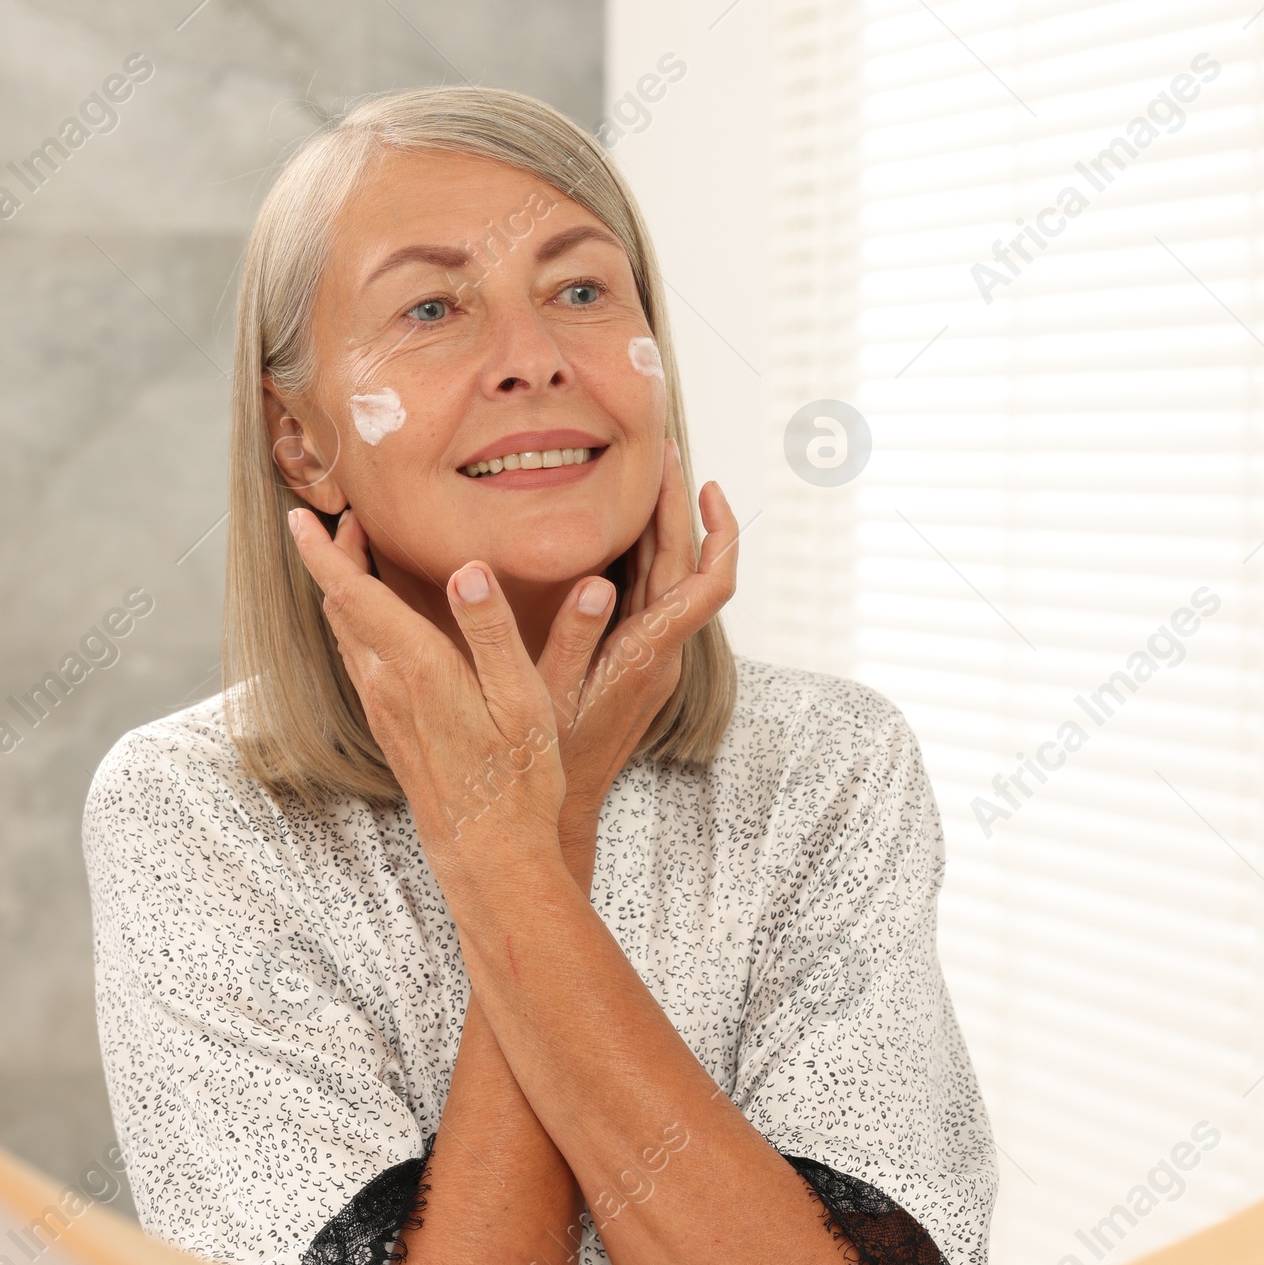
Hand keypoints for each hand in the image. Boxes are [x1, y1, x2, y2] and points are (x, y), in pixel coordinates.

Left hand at [290, 507, 566, 881]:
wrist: (490, 853)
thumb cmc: (517, 778)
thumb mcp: (523, 699)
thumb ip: (493, 631)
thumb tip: (467, 570)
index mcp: (417, 667)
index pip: (352, 593)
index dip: (321, 550)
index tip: (299, 514)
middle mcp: (387, 686)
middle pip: (341, 607)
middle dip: (335, 558)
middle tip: (345, 518)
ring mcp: (383, 710)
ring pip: (345, 636)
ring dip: (344, 591)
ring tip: (357, 558)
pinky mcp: (390, 729)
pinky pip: (359, 661)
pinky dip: (356, 625)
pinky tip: (379, 624)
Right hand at [535, 443, 739, 838]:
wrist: (557, 814)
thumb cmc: (547, 761)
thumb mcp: (546, 697)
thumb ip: (572, 639)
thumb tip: (596, 583)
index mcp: (649, 654)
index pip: (709, 581)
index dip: (716, 529)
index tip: (702, 481)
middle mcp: (661, 654)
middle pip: (689, 566)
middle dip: (679, 505)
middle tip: (660, 451)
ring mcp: (652, 660)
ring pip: (669, 580)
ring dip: (660, 528)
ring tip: (639, 476)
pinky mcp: (635, 665)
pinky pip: (650, 598)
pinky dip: (640, 558)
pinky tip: (612, 537)